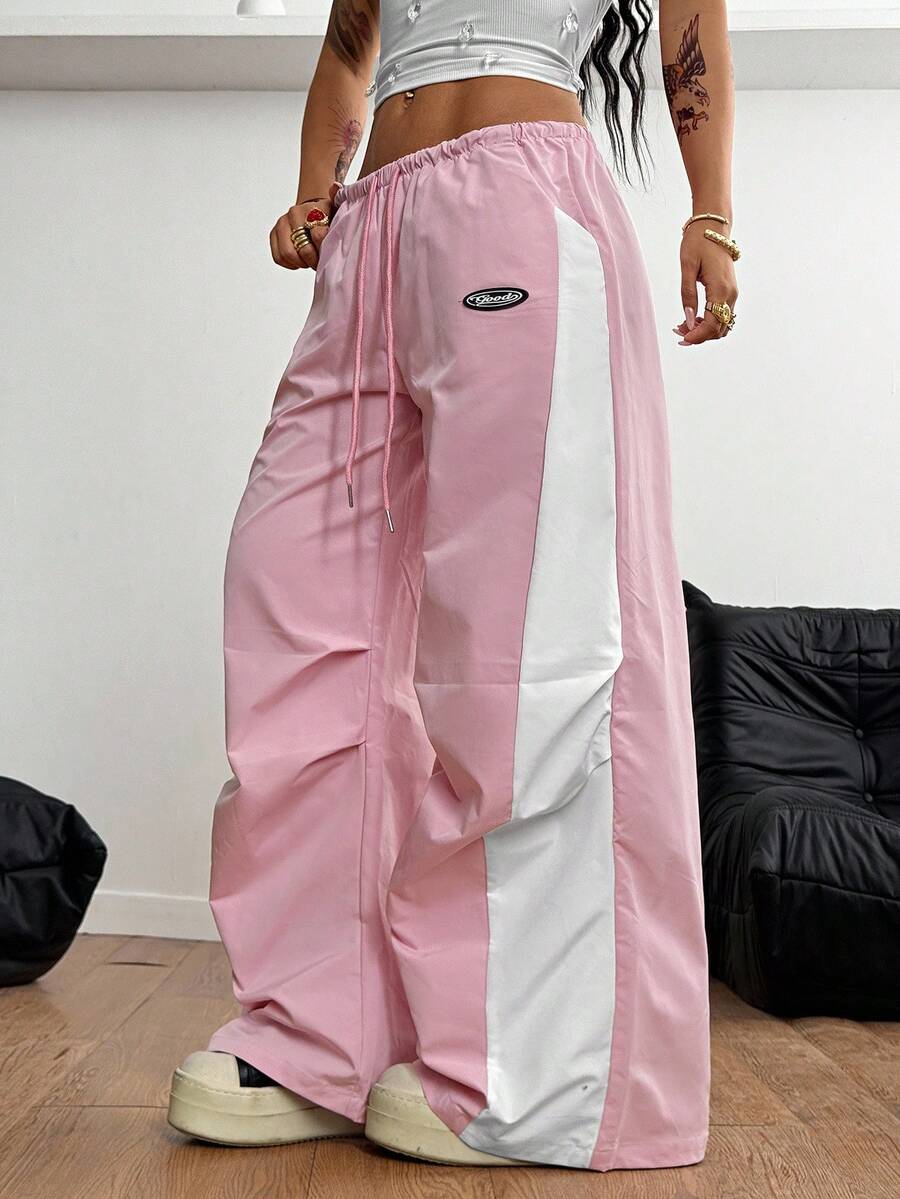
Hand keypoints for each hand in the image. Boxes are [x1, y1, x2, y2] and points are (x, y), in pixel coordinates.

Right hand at [270, 183, 339, 270]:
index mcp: (312, 209)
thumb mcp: (338, 210)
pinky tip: (300, 261)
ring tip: (309, 261)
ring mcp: (282, 223)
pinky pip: (279, 257)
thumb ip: (339, 200)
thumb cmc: (328, 216)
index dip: (325, 251)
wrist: (312, 210)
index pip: (318, 237)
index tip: (329, 255)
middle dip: (313, 261)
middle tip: (319, 262)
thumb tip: (335, 187)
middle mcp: (294, 214)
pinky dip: (290, 264)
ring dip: (301, 263)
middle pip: (303, 250)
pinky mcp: (274, 233)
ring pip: (288, 254)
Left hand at [673, 222, 738, 344]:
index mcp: (720, 289)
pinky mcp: (729, 290)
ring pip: (721, 324)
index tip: (681, 338)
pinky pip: (722, 314)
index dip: (697, 336)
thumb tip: (688, 319)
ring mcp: (732, 293)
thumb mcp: (687, 267)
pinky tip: (693, 317)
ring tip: (684, 324)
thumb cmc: (697, 241)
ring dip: (704, 330)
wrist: (713, 225)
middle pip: (718, 329)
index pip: (712, 325)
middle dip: (698, 335)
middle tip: (678, 330)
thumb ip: (688, 295)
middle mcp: (730, 294)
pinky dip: (709, 321)